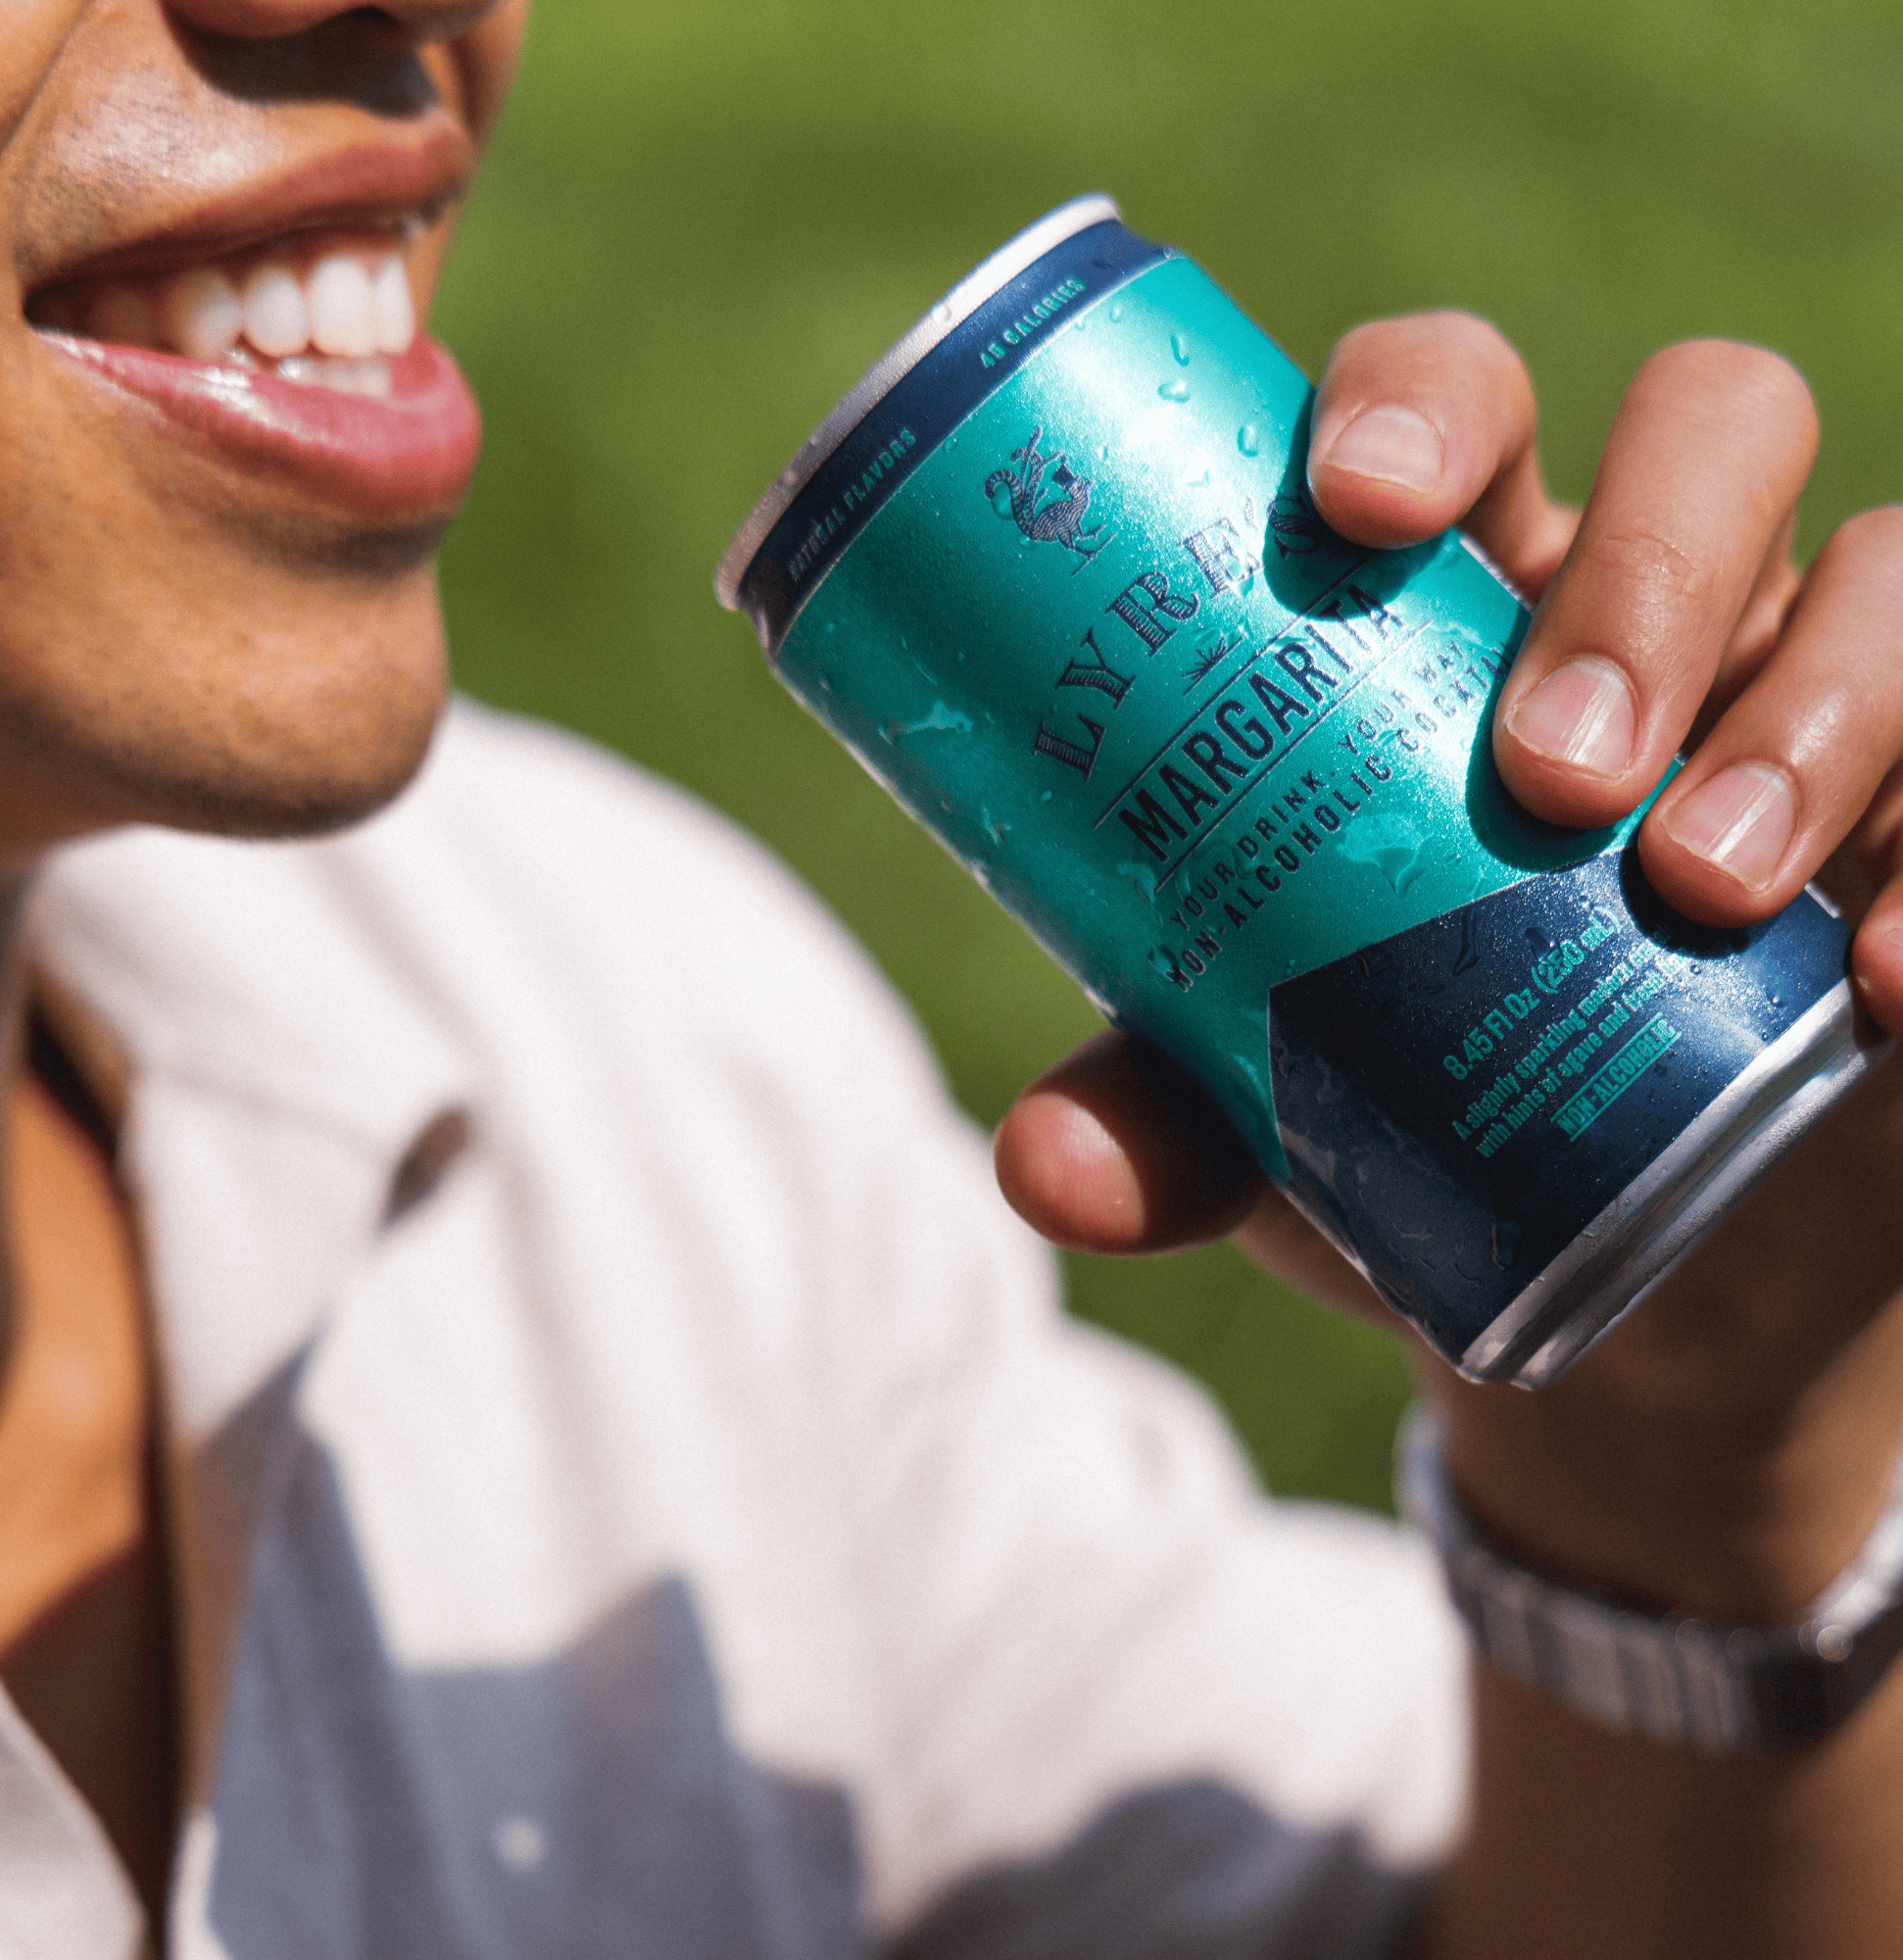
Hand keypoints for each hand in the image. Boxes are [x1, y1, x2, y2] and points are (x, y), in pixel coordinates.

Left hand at [993, 313, 1902, 1621]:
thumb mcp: (1269, 1107)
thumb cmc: (1407, 1116)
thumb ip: (1160, 1115)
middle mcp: (1661, 612)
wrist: (1607, 1263)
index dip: (1420, 402)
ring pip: (1895, 569)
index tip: (1350, 508)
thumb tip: (1037, 1169)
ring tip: (1693, 888)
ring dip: (1815, 704)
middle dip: (1643, 565)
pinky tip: (1888, 992)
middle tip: (1550, 768)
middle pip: (1712, 428)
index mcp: (1462, 609)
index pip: (1462, 406)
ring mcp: (1817, 703)